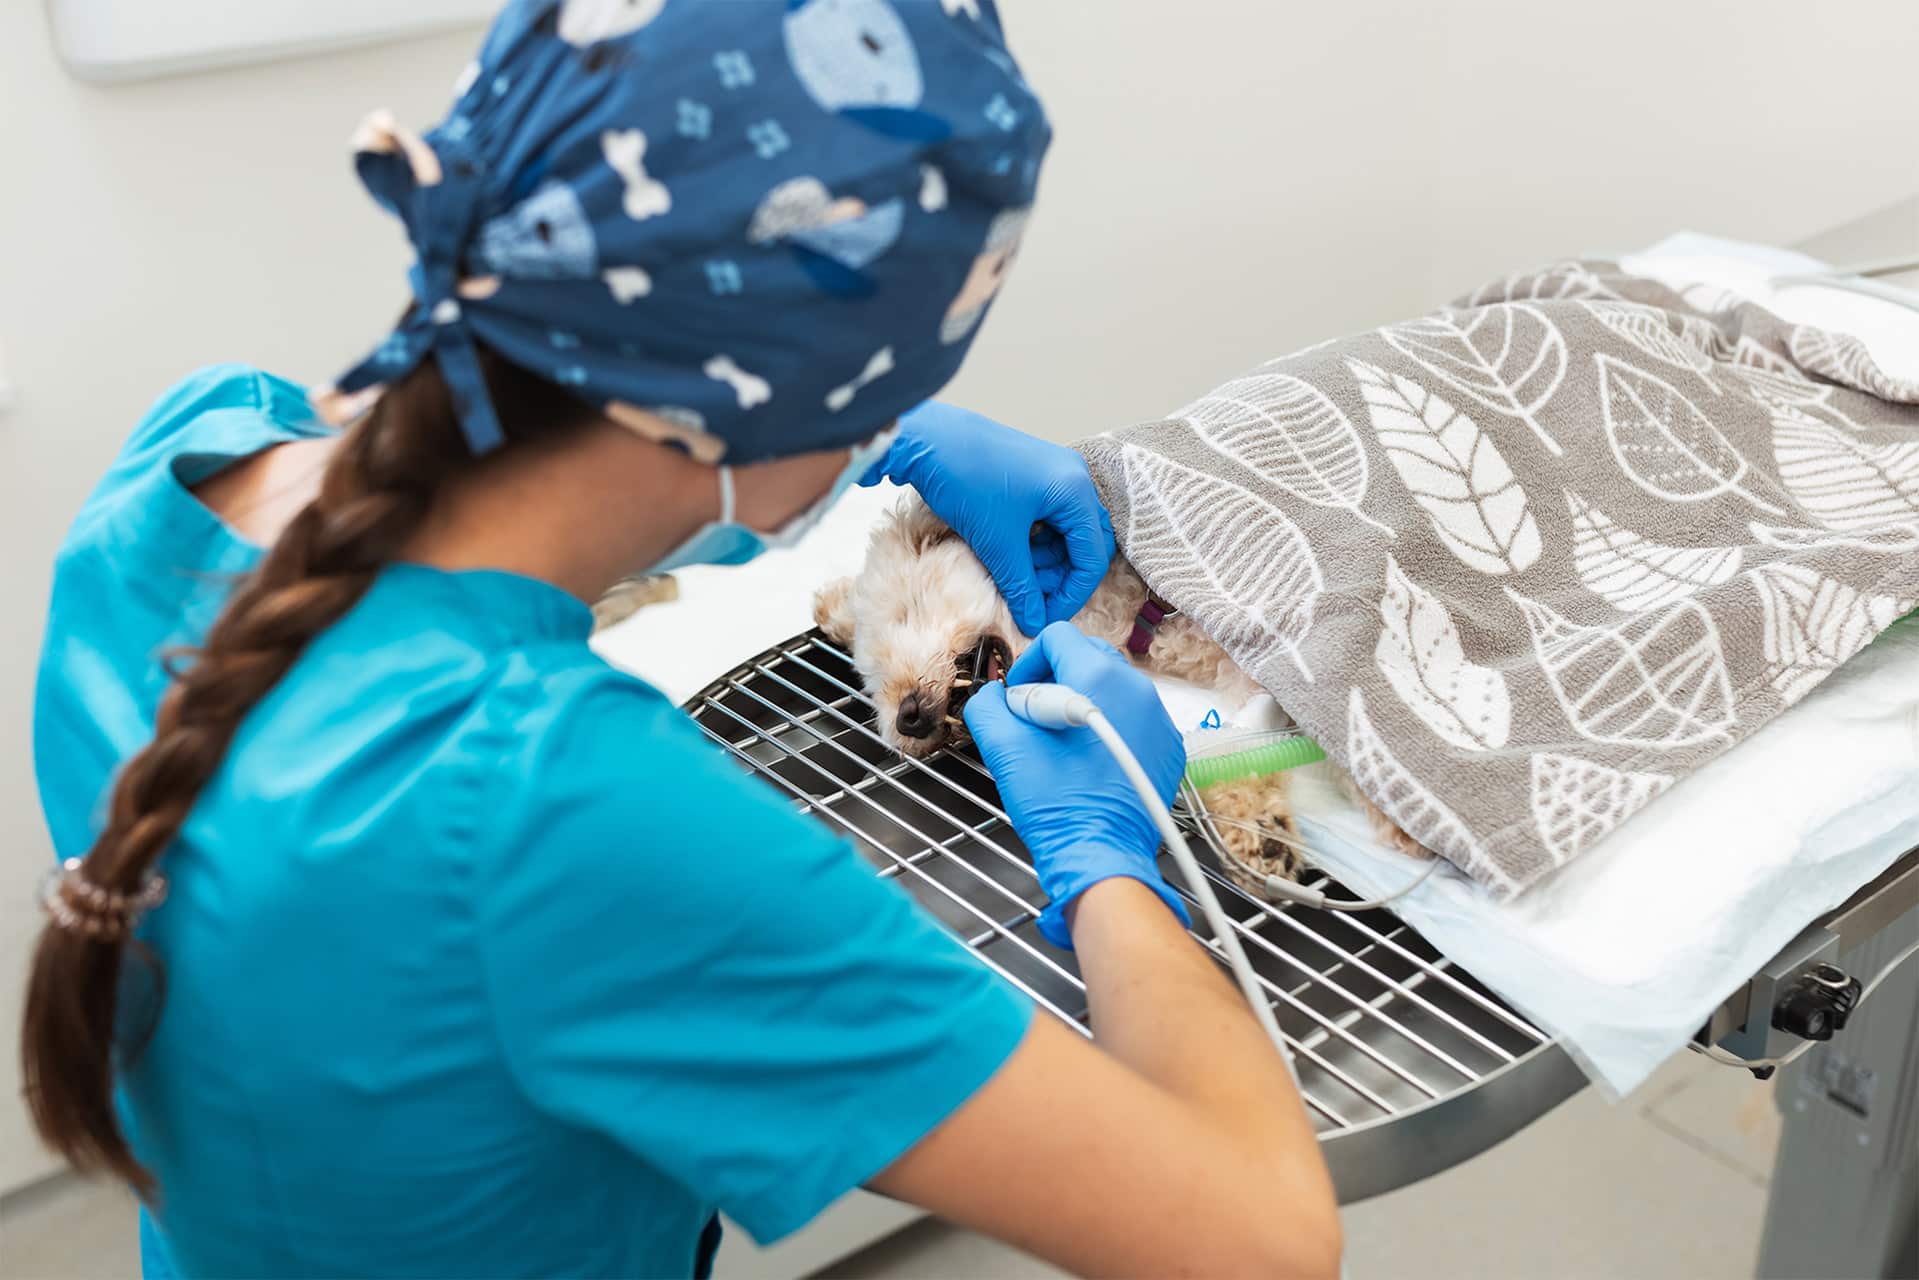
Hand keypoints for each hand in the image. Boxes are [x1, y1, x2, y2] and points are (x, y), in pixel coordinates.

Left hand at [865, 402, 1115, 635]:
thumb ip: (1021, 587)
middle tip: (1034, 600)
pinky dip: (1035, 542)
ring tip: (1016, 576)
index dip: (1072, 594)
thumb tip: (1035, 623)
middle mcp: (1073, 478)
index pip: (1092, 557)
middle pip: (1086, 543)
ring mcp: (1054, 473)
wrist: (928, 438)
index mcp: (1075, 491)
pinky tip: (1011, 555)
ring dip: (1047, 561)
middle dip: (1063, 577)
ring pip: (1066, 532)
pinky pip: (1048, 517)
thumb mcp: (997, 543)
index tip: (1047, 618)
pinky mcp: (1034, 474)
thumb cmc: (966, 479)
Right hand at [962, 623, 1188, 946]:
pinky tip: (1090, 761)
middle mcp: (1137, 689)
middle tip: (1036, 721)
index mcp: (1099, 677)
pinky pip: (1134, 716)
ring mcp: (1160, 718)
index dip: (1028, 663)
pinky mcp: (1169, 746)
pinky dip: (1109, 725)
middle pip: (1088, 655)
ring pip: (1112, 686)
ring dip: (1082, 701)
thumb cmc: (1054, 802)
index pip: (1058, 637)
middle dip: (1056, 679)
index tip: (1019, 701)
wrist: (1100, 855)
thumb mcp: (1004, 747)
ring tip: (1062, 744)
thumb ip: (986, 704)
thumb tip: (994, 694)